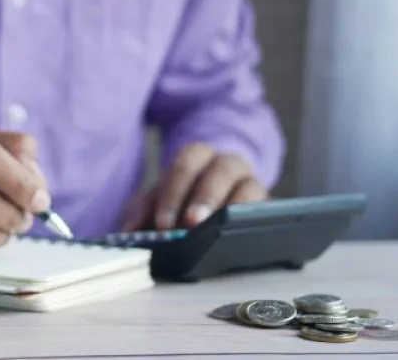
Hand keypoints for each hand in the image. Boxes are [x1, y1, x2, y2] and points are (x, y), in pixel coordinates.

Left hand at [122, 142, 266, 230]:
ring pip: (252, 186)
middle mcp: (228, 165)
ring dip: (235, 208)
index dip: (175, 191)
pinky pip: (268, 212)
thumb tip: (128, 233)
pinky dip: (257, 222)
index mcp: (198, 157)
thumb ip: (139, 213)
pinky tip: (243, 241)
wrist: (208, 212)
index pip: (187, 161)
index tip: (163, 225)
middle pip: (222, 169)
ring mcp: (251, 186)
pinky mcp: (266, 211)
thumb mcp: (155, 204)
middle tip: (191, 225)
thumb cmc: (178, 204)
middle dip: (206, 196)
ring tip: (219, 233)